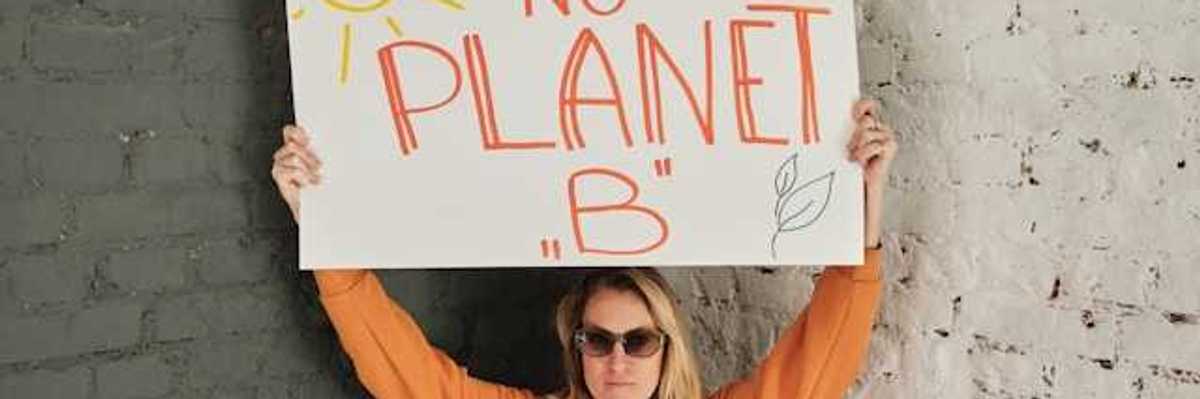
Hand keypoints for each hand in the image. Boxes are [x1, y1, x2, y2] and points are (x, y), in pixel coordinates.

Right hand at [271, 125, 321, 222]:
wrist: (317, 204)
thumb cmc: (321, 184)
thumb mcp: (321, 163)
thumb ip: (317, 150)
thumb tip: (316, 141)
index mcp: (293, 148)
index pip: (289, 131)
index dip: (297, 132)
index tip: (308, 141)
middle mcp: (283, 155)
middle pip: (292, 145)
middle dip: (309, 156)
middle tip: (320, 168)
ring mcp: (279, 165)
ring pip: (294, 157)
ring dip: (309, 169)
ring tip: (314, 179)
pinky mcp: (278, 176)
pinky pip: (293, 170)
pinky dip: (304, 177)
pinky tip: (307, 184)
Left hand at [847, 99, 897, 248]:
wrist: (857, 192)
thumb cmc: (846, 171)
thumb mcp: (839, 150)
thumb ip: (839, 135)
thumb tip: (815, 122)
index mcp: (866, 127)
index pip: (867, 105)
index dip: (862, 104)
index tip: (852, 112)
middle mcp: (878, 130)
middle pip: (865, 120)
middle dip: (853, 134)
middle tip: (848, 150)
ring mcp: (886, 138)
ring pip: (868, 129)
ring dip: (857, 145)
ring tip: (853, 159)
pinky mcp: (890, 148)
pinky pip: (876, 142)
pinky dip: (865, 152)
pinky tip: (862, 163)